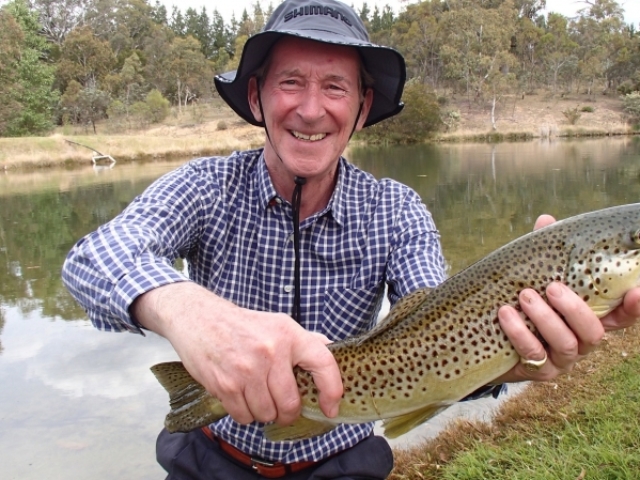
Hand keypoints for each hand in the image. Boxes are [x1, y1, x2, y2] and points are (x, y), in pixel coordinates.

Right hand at [133, 282, 342, 424]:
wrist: (199, 318)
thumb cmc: (240, 324)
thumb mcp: (277, 324)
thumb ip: (305, 340)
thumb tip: (330, 351)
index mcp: (289, 334)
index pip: (323, 364)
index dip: (332, 391)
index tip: (330, 406)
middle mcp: (271, 351)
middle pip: (290, 403)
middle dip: (287, 413)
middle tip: (282, 408)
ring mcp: (248, 369)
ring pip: (267, 414)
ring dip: (264, 413)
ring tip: (257, 396)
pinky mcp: (226, 384)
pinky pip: (244, 416)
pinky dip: (244, 414)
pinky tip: (241, 397)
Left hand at [493, 214, 639, 383]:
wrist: (488, 335)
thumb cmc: (522, 300)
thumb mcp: (534, 276)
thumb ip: (545, 253)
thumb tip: (546, 220)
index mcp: (589, 317)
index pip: (621, 316)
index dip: (635, 307)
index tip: (637, 291)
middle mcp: (581, 341)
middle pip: (594, 332)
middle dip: (575, 309)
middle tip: (552, 287)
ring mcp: (561, 359)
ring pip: (566, 344)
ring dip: (545, 319)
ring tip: (525, 296)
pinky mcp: (537, 371)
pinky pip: (533, 354)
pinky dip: (519, 333)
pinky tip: (505, 314)